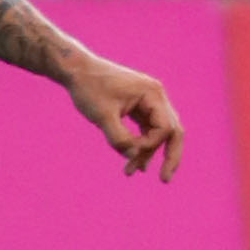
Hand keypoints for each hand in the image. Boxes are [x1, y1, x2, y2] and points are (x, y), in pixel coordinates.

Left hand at [67, 55, 184, 179]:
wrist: (76, 69)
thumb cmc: (89, 88)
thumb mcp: (102, 116)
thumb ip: (119, 138)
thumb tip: (134, 157)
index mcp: (153, 94)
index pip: (164, 127)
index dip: (150, 144)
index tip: (129, 152)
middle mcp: (156, 97)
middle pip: (173, 131)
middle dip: (170, 156)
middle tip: (164, 180)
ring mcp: (149, 101)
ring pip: (158, 133)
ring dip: (147, 153)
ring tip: (131, 172)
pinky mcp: (139, 106)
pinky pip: (146, 129)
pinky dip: (140, 144)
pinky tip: (132, 160)